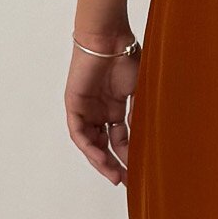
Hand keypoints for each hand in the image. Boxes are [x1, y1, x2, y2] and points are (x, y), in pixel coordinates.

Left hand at [65, 38, 139, 185]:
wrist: (109, 37)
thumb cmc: (126, 56)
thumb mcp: (138, 91)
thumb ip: (138, 115)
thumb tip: (144, 141)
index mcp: (115, 107)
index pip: (120, 139)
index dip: (128, 156)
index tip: (138, 172)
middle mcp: (99, 111)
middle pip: (104, 145)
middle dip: (115, 164)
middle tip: (126, 181)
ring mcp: (86, 108)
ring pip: (91, 143)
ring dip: (101, 161)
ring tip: (114, 175)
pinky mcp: (74, 105)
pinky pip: (79, 132)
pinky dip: (89, 147)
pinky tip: (101, 158)